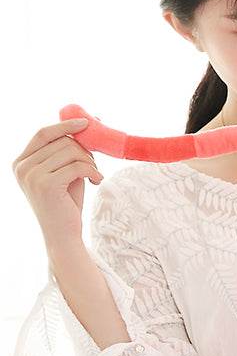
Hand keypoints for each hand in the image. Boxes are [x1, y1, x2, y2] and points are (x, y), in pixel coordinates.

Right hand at [12, 117, 102, 245]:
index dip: (65, 125)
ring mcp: (32, 175)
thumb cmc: (66, 202)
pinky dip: (93, 172)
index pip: (43, 133)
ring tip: (93, 176)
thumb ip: (66, 151)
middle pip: (62, 142)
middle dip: (84, 151)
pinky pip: (78, 166)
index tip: (87, 122)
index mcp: (21, 161)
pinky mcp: (47, 184)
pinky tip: (96, 182)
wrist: (63, 233)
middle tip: (93, 167)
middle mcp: (22, 166)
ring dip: (90, 163)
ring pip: (72, 152)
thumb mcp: (63, 171)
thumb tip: (84, 124)